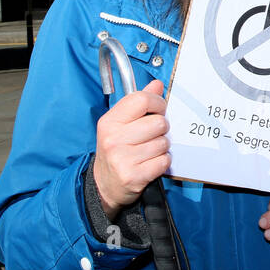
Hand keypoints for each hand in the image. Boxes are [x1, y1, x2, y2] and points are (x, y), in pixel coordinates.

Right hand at [93, 78, 169, 221]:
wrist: (105, 184)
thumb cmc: (115, 150)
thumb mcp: (119, 123)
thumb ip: (138, 103)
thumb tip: (157, 85)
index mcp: (110, 121)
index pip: (142, 99)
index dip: (158, 103)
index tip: (158, 109)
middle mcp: (114, 139)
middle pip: (159, 122)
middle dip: (161, 128)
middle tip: (152, 135)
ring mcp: (123, 159)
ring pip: (164, 143)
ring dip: (162, 147)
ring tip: (148, 150)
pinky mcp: (134, 176)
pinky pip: (164, 161)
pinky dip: (162, 162)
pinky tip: (150, 162)